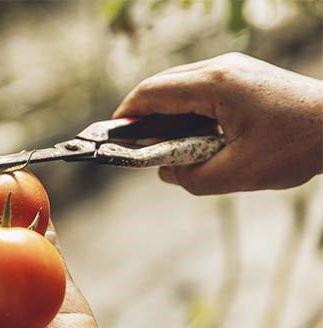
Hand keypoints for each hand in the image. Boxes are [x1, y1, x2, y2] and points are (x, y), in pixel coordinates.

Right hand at [113, 52, 322, 194]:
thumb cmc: (297, 145)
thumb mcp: (238, 173)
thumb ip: (192, 177)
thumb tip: (165, 172)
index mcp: (215, 85)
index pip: (153, 93)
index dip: (127, 114)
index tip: (113, 135)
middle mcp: (220, 67)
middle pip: (162, 85)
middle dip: (143, 114)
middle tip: (137, 145)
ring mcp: (232, 68)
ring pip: (179, 85)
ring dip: (166, 113)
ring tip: (166, 144)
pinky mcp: (241, 76)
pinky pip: (199, 88)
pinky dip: (186, 110)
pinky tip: (193, 134)